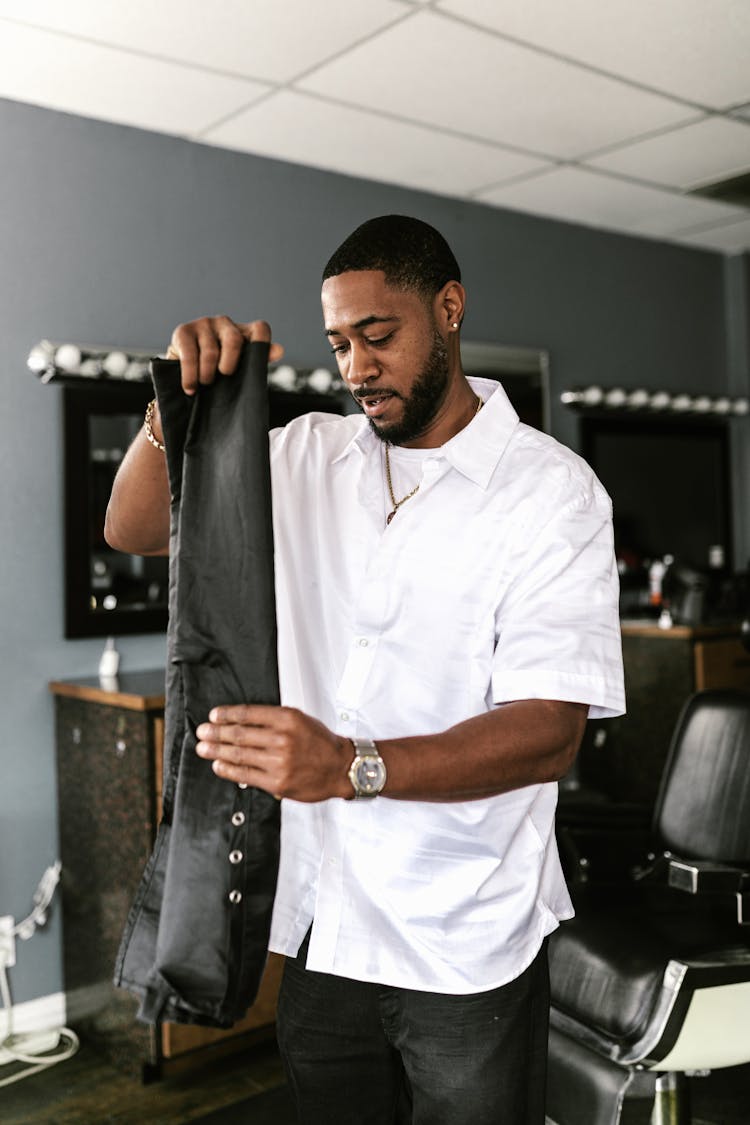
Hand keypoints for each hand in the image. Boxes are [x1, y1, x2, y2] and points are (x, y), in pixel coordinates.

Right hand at [167, 316, 284, 394]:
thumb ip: (256, 362)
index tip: (261, 362)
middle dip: (229, 364)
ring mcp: (204, 324)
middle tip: (224, 376)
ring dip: (207, 375)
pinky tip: (190, 387)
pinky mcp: (183, 331)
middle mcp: (224, 324)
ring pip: (211, 352)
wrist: (182, 380)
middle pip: (235, 340)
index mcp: (242, 333)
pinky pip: (190, 356)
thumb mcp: (238, 373)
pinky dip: (191, 376)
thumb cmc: (215, 376)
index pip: (259, 330)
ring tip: (204, 385)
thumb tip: (279, 350)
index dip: (262, 343)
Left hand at [195, 704, 352, 801]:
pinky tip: (218, 765)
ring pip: (239, 755)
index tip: (214, 715)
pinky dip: (228, 770)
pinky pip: (245, 775)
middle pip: (239, 734)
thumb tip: (241, 720)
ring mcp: (279, 762)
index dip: (227, 715)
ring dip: (216, 751)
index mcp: (288, 719)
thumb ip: (273, 719)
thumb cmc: (320, 743)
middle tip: (202, 732)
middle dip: (216, 733)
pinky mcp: (277, 782)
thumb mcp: (300, 720)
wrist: (340, 768)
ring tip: (203, 748)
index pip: (249, 714)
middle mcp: (282, 739)